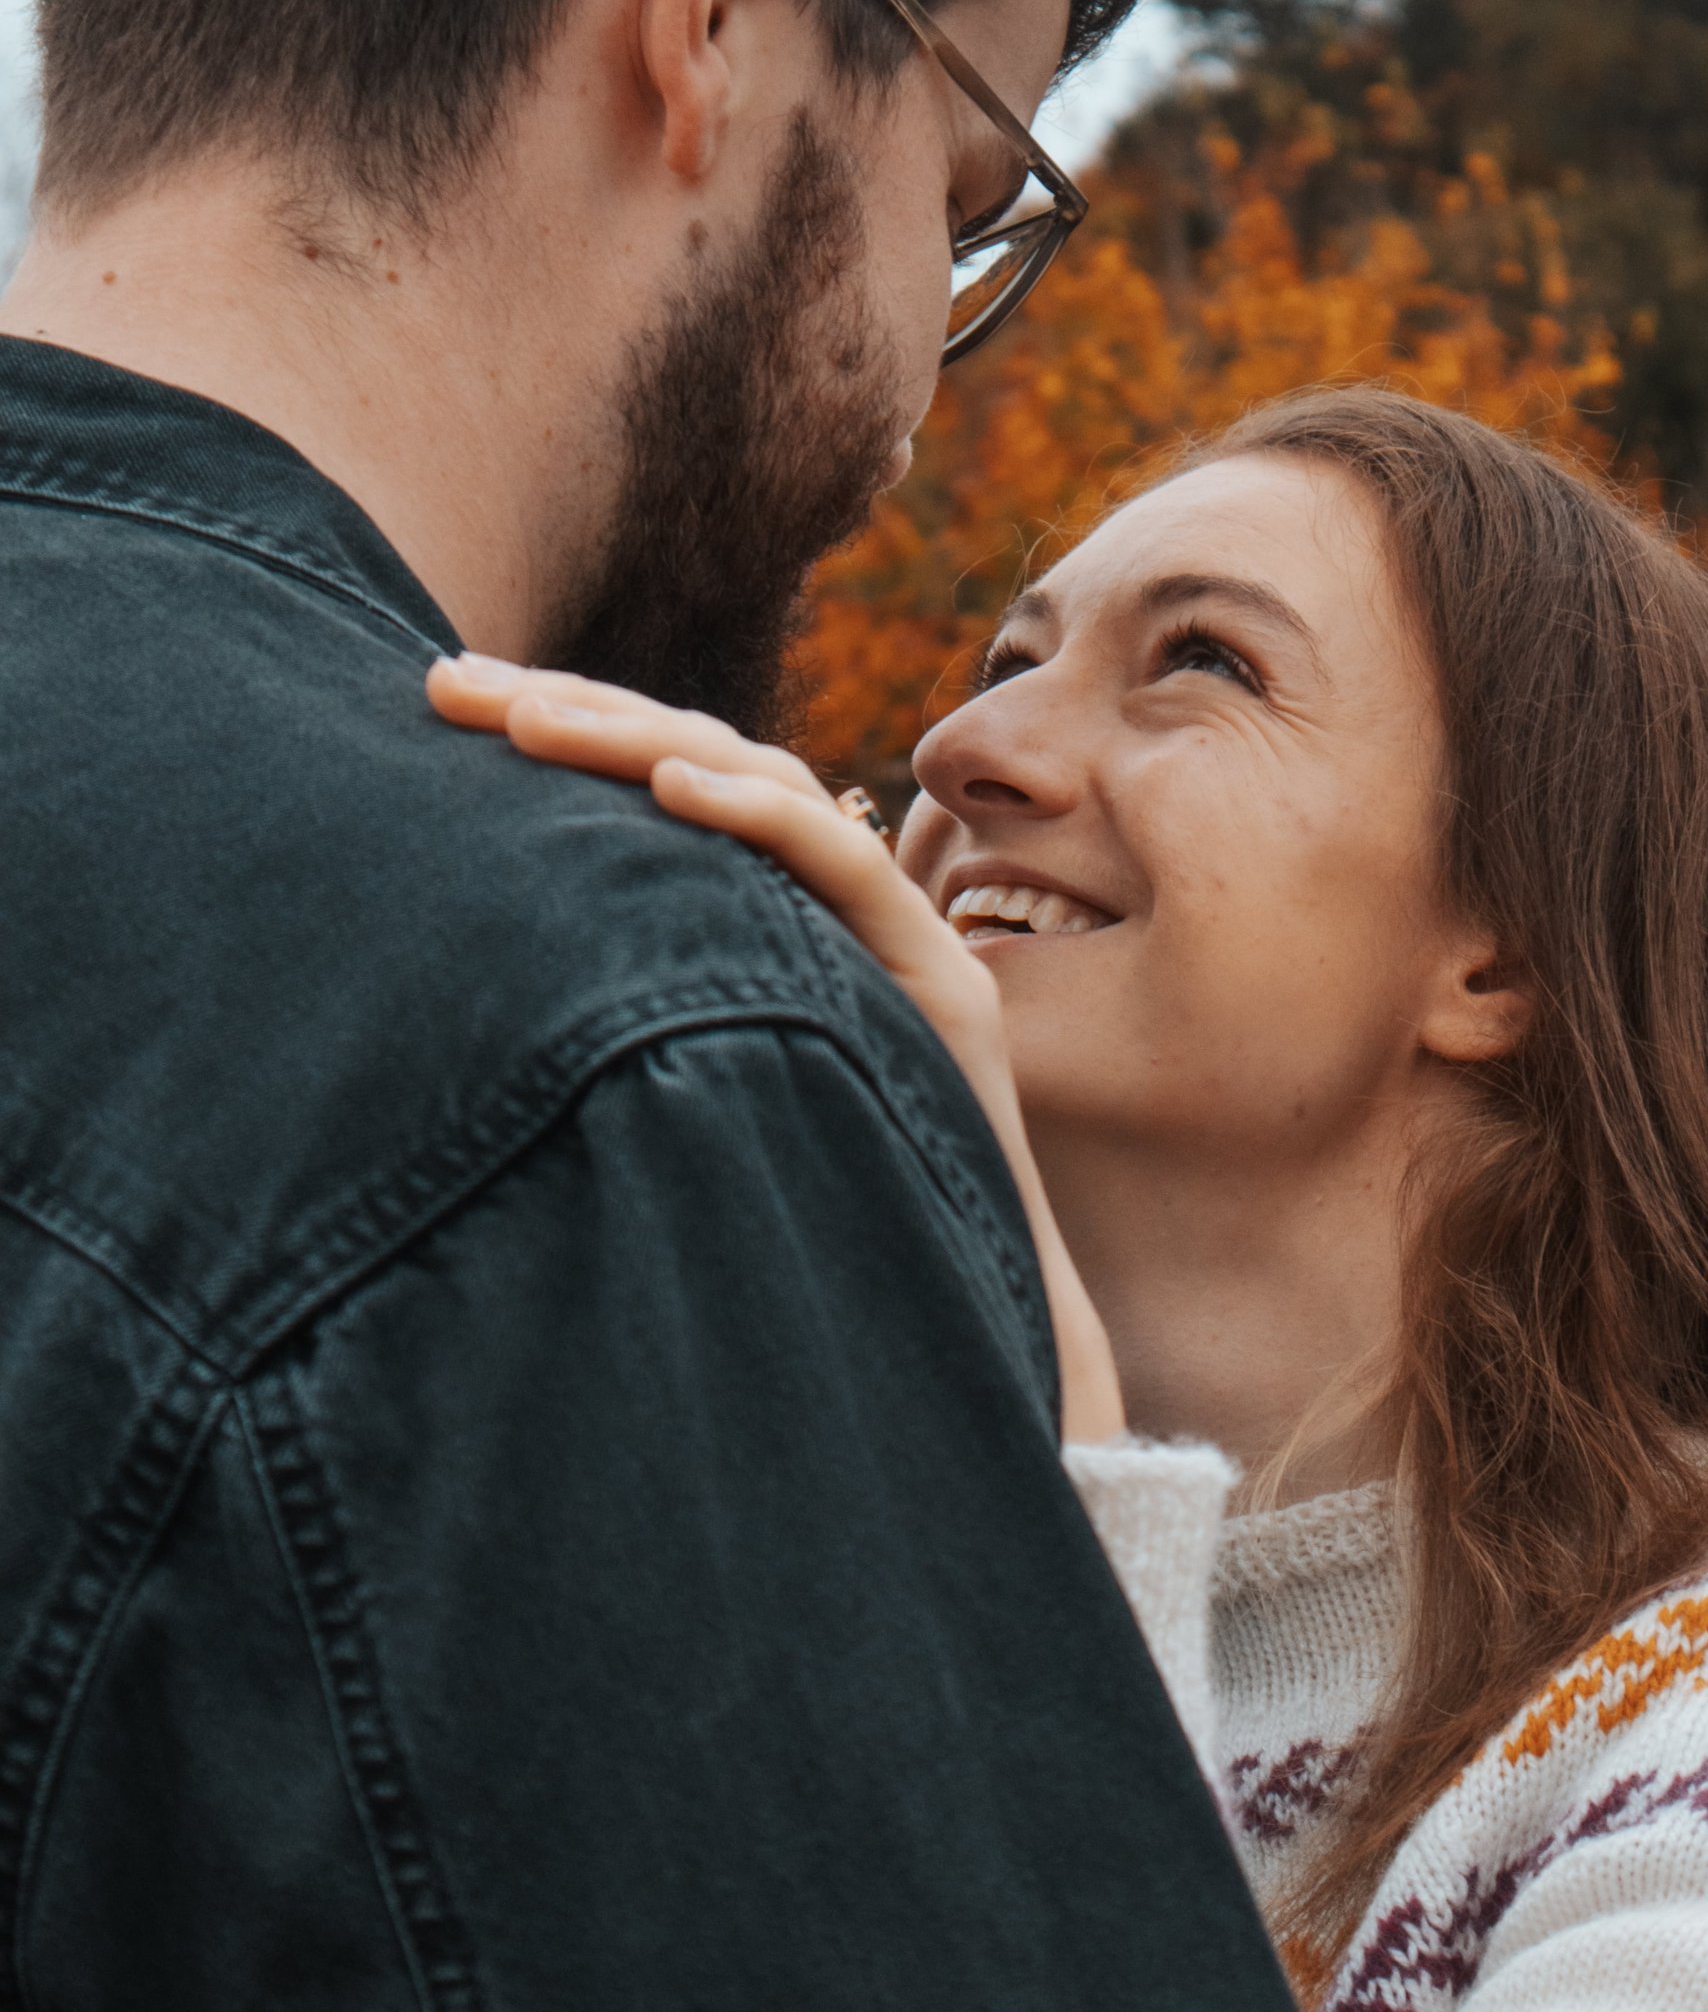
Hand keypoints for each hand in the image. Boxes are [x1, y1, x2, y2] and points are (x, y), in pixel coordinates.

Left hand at [425, 655, 1124, 1439]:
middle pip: (704, 768)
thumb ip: (613, 1029)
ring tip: (531, 719)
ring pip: (771, 794)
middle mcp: (837, 920)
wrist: (961, 1330)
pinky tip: (673, 790)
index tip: (443, 703)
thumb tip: (460, 996)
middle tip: (446, 681)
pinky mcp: (946, 992)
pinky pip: (850, 879)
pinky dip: (762, 818)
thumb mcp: (672, 1108)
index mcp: (770, 932)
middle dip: (574, 712)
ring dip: (644, 744)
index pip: (664, 792)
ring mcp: (899, 947)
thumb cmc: (805, 1238)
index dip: (562, 734)